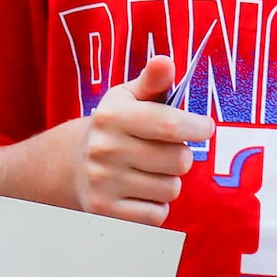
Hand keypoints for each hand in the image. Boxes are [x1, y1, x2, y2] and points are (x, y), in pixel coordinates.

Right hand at [81, 53, 210, 224]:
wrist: (72, 165)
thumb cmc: (116, 127)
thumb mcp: (129, 98)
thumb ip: (153, 81)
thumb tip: (165, 62)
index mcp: (112, 116)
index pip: (170, 125)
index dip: (197, 128)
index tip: (204, 128)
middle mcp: (104, 149)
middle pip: (179, 161)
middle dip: (181, 156)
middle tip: (165, 152)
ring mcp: (102, 183)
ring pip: (171, 189)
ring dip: (168, 182)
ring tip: (148, 172)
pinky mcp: (104, 211)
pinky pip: (157, 215)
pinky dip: (156, 206)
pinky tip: (139, 193)